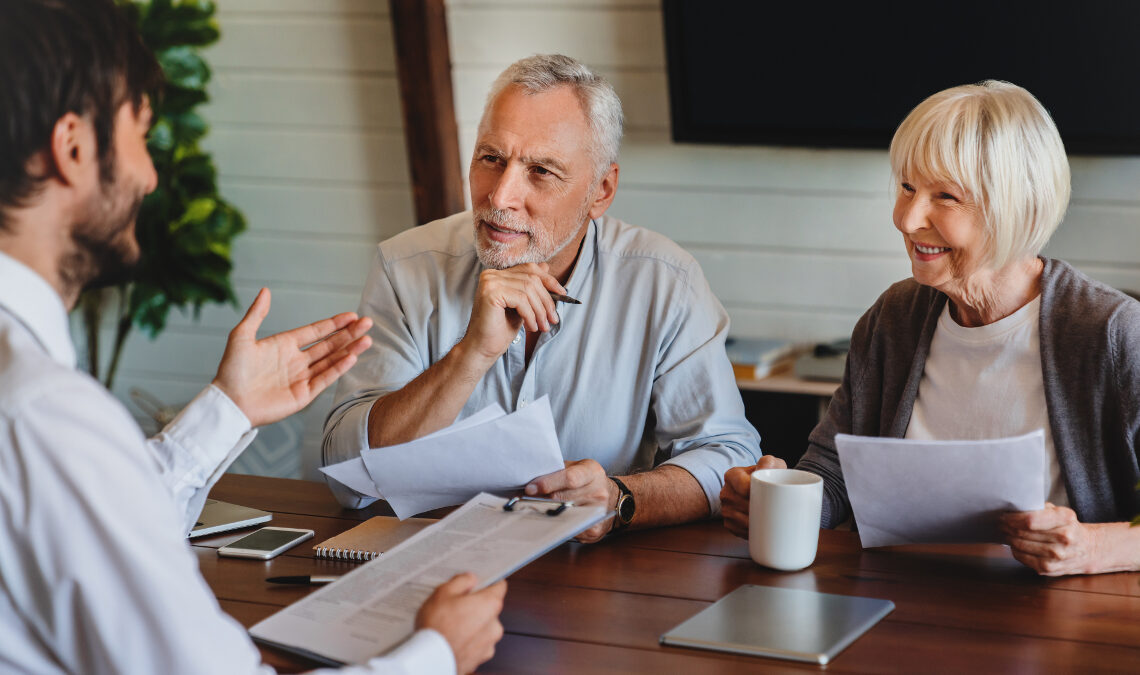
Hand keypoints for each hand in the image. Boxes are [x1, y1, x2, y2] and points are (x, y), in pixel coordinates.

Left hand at [212, 288, 371, 427]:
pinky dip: (339, 368)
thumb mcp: (241, 336)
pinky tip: (351, 357)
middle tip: (367, 323)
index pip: (316, 331)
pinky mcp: (303, 395)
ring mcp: (301, 378)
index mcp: (285, 345)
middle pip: (329, 344)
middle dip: (348, 334)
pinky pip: (325, 379)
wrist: (228, 402)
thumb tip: (265, 290)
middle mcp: (297, 360)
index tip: (351, 316)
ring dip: (349, 349)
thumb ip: (256, 314)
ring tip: (367, 339)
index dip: (334, 323)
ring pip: (331, 360)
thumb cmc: (231, 370)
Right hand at [415, 573, 506, 673]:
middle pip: (490, 608)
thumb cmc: (437, 627)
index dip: (487, 583)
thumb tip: (471, 579)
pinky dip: (468, 641)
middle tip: (455, 606)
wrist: (430, 660)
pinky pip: (477, 644)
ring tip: (450, 625)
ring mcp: (489, 644)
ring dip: (472, 625)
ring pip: (483, 627)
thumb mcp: (443, 593)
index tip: (477, 583)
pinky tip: (453, 639)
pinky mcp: (480, 659)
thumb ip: (461, 581)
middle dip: (475, 606)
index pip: (499, 586)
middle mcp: (495, 625)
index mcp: (490, 604)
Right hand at [462, 263, 564, 362]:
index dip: (549, 280)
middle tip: (553, 319)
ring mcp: (489, 282)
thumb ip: (529, 287)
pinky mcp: (491, 293)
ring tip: (543, 326)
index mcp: (497, 275)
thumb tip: (546, 267)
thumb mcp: (521, 305)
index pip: (529, 269)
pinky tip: (531, 326)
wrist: (482, 348)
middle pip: (531, 278)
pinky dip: (531, 315)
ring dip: (540, 310)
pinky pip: (521, 299)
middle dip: (547, 300)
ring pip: (529, 289)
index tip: (562, 294)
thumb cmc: (500, 329)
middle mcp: (491, 275)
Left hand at [526, 459, 615, 542]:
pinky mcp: (595, 529)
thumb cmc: (586, 481)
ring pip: (564, 516)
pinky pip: (570, 530)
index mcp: (592, 471)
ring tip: (534, 511)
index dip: (548, 483)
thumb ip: (555, 472)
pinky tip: (549, 521)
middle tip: (524, 501)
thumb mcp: (574, 468)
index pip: (570, 478)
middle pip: (563, 499)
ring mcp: (598, 511)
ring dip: (546, 514)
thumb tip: (529, 482)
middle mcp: (599, 491)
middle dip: (541, 500)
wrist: (611, 498)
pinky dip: (557, 527)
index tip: (530, 489)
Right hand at [720, 455, 786, 538]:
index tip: (769, 498)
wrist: (767, 489)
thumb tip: (765, 467)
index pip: (743, 487)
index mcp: (732, 475)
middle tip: (776, 513)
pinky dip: (751, 532)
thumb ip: (769, 462)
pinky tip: (761, 528)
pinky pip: (739, 531)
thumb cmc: (771, 476)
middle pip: (743, 506)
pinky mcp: (729, 523)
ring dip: (755, 524)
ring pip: (741, 520)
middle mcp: (726, 492)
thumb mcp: (772, 464)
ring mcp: (725, 508)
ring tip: (771, 522)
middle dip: (759, 511)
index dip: (757, 495)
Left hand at [999, 503, 1106, 575]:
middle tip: (1000, 522)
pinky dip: (1014, 550)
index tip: (1004, 515)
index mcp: (1066, 518)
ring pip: (1020, 545)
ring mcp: (1057, 555)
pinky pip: (1023, 558)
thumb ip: (1039, 508)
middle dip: (1007, 526)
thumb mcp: (1059, 512)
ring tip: (1005, 532)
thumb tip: (1014, 507)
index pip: (1030, 519)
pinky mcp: (1049, 568)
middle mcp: (1064, 538)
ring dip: (1009, 538)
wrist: (1088, 550)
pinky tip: (1014, 544)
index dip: (1012, 518)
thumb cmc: (1067, 527)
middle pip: (1022, 532)